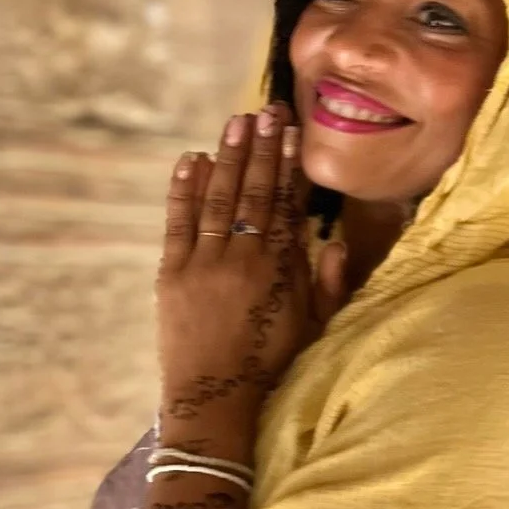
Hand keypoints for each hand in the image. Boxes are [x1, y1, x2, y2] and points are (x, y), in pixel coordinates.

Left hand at [156, 103, 349, 438]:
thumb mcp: (311, 327)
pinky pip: (179, 222)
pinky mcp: (172, 273)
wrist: (214, 399)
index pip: (287, 206)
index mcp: (279, 271)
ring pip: (219, 198)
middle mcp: (243, 260)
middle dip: (262, 148)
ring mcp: (204, 264)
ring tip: (236, 122)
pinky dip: (185, 189)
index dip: (290, 167)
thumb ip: (326, 283)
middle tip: (267, 109)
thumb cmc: (268, 365)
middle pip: (255, 193)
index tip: (294, 133)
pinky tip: (193, 159)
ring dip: (229, 157)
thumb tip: (336, 240)